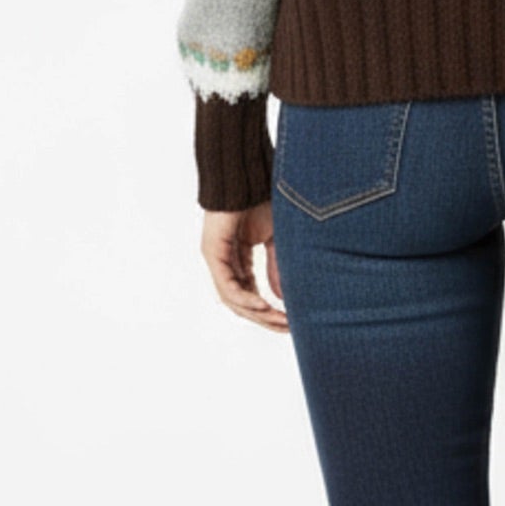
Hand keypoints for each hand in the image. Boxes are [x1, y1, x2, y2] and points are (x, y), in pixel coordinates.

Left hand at [201, 202, 287, 331]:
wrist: (246, 177)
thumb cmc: (261, 201)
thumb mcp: (276, 241)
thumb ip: (276, 268)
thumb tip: (281, 299)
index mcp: (238, 261)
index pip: (251, 295)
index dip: (270, 311)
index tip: (291, 321)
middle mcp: (225, 264)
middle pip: (242, 303)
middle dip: (266, 318)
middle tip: (287, 327)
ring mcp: (217, 260)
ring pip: (234, 300)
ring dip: (258, 313)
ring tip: (279, 320)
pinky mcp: (213, 254)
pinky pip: (227, 286)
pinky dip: (245, 298)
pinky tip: (264, 305)